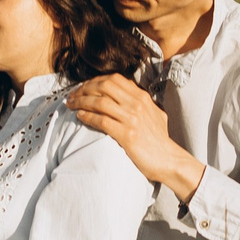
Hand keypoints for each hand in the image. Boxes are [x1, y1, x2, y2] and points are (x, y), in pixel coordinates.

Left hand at [67, 74, 203, 200]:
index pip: (114, 79)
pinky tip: (79, 116)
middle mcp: (137, 104)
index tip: (83, 87)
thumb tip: (127, 96)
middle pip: (104, 86)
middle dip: (84, 88)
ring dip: (81, 101)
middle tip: (72, 95)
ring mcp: (132, 119)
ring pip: (99, 102)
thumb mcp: (154, 114)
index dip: (94, 81)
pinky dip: (87, 117)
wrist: (169, 160)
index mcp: (142, 97)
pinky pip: (101, 121)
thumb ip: (141, 103)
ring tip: (70, 105)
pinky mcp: (127, 135)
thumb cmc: (159, 140)